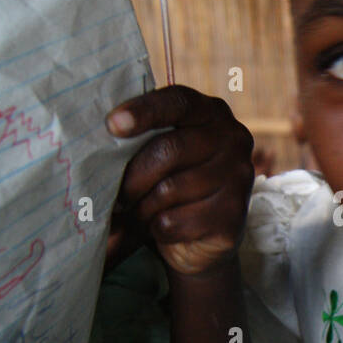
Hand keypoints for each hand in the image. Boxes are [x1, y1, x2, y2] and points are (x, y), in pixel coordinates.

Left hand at [105, 86, 254, 276]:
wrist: (199, 240)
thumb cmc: (169, 185)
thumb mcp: (157, 153)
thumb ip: (139, 137)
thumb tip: (103, 130)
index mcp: (212, 113)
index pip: (179, 102)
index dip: (145, 111)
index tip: (112, 124)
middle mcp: (233, 138)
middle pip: (169, 149)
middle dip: (134, 177)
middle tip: (118, 195)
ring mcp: (239, 177)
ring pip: (169, 189)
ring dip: (143, 207)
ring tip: (140, 213)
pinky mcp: (234, 215)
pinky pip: (175, 221)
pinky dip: (158, 229)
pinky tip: (163, 229)